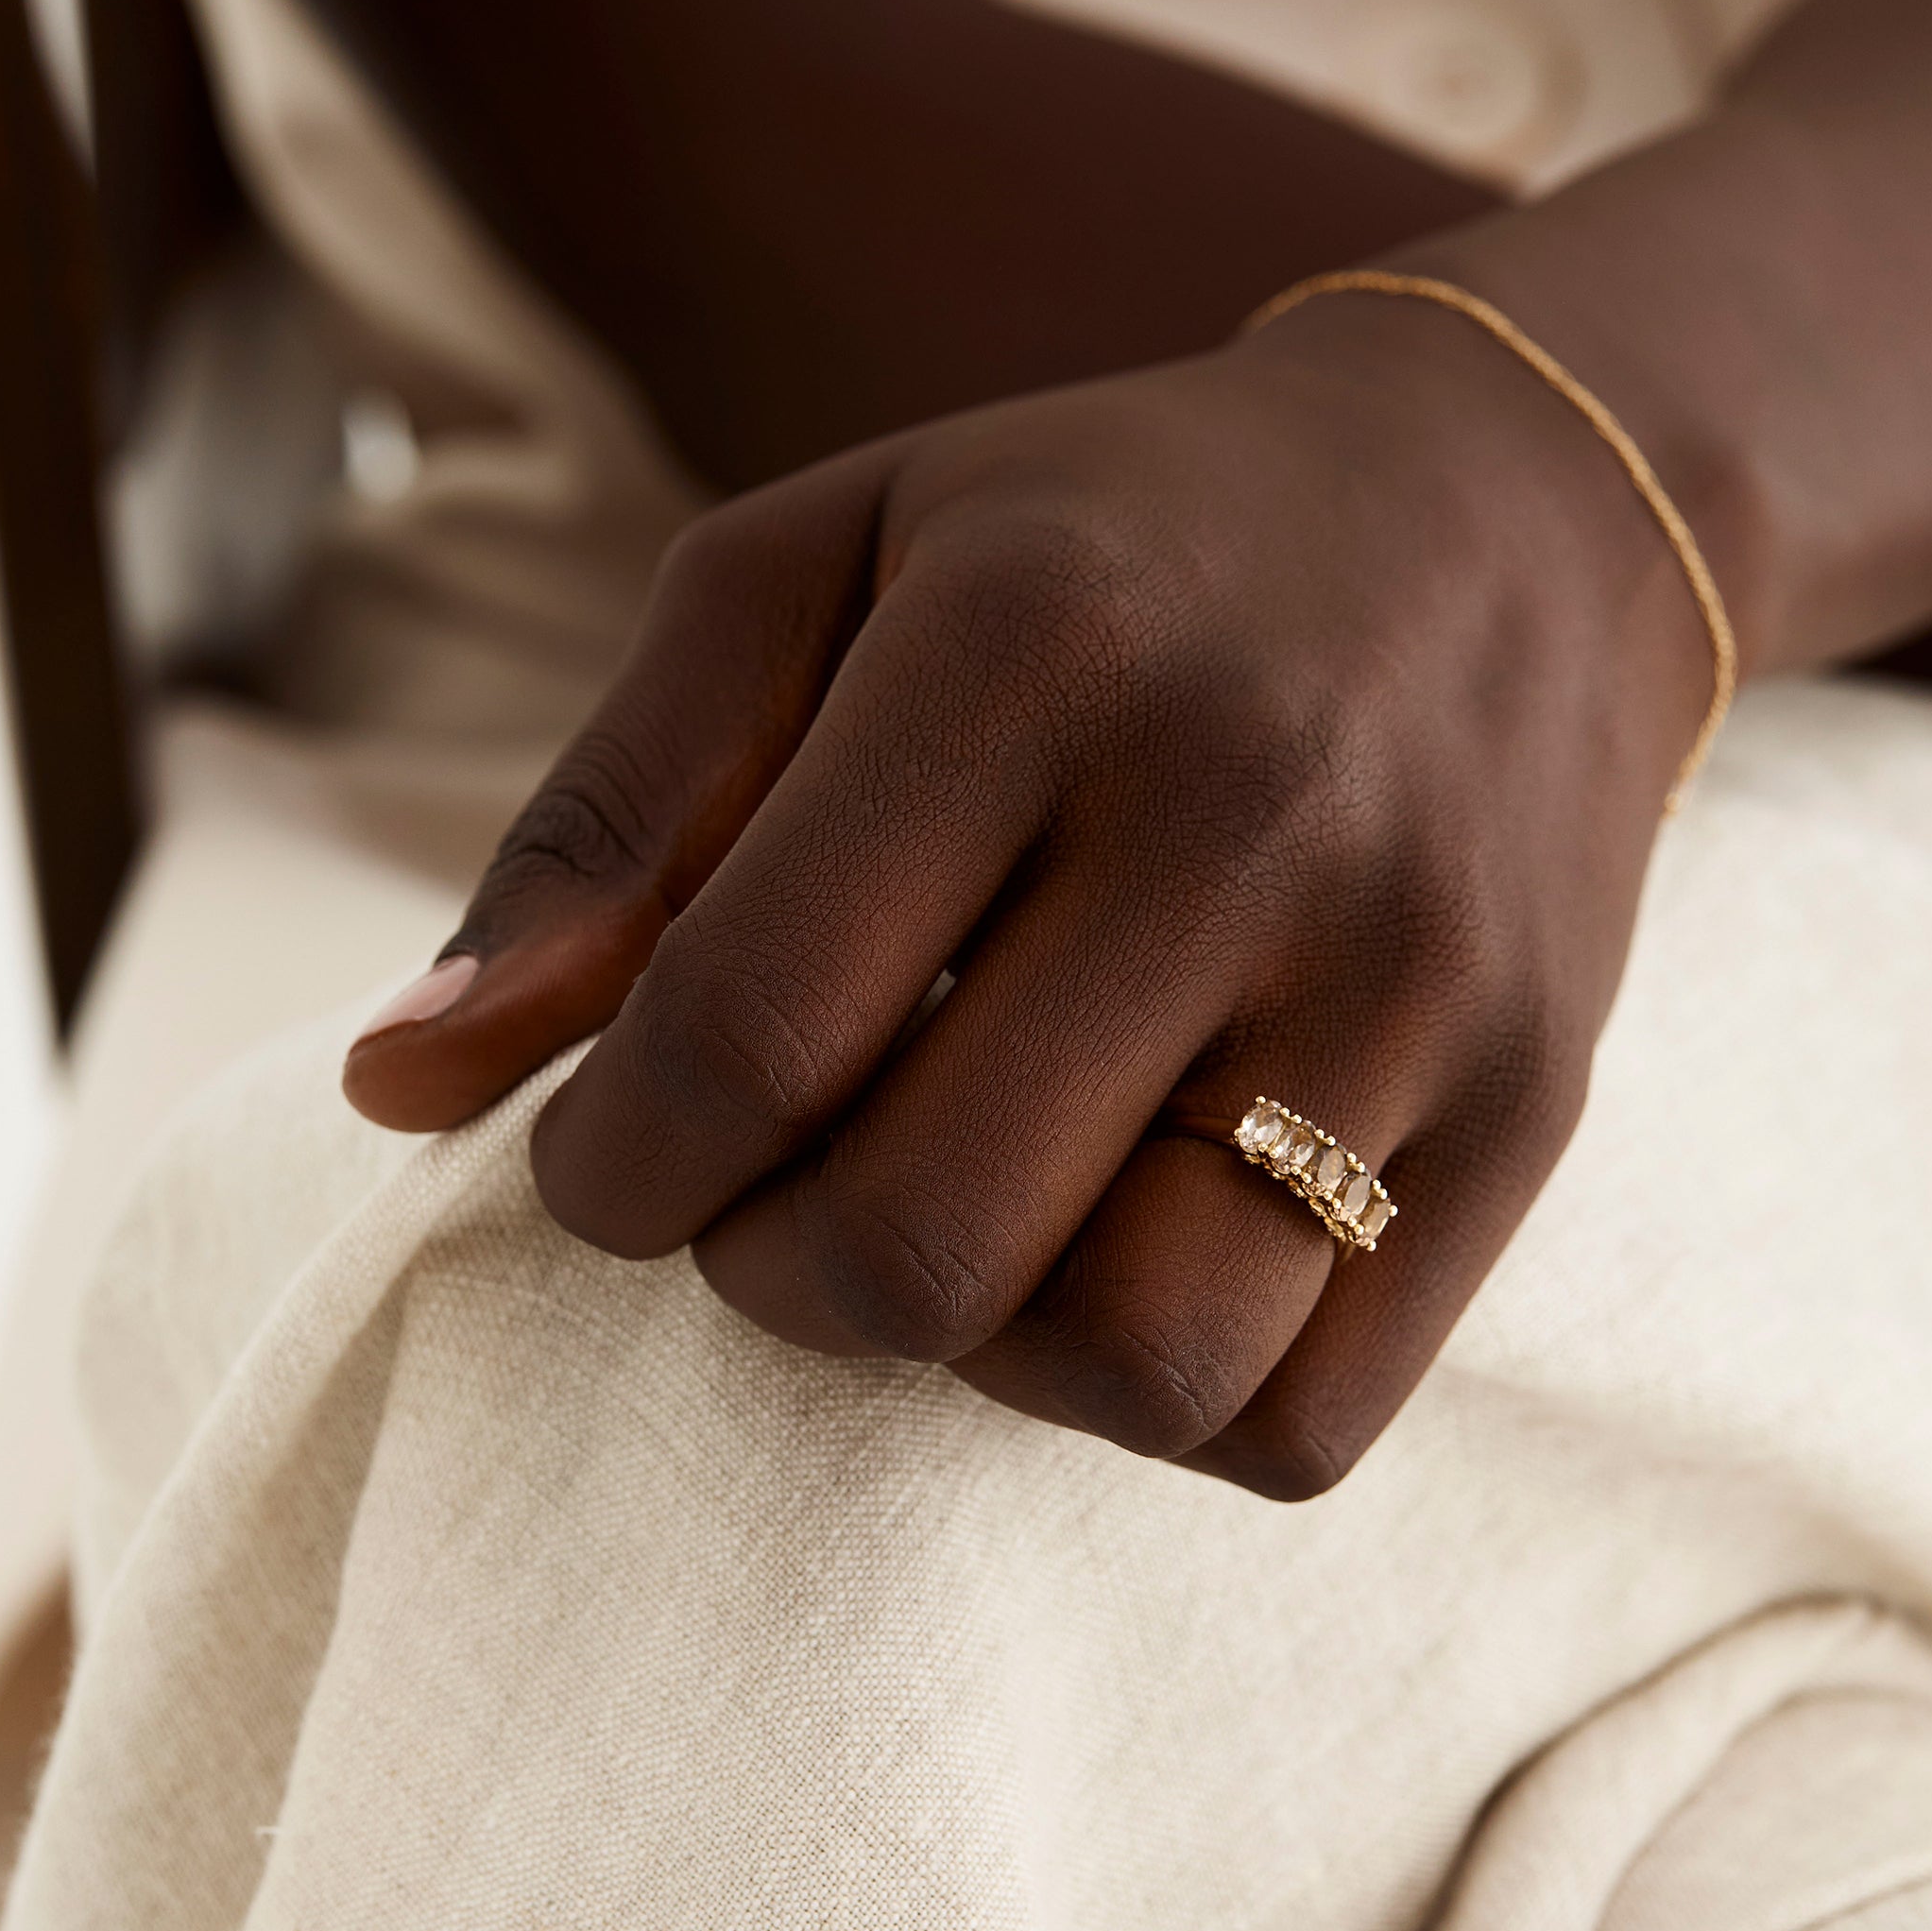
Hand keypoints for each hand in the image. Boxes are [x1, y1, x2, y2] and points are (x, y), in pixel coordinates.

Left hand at [344, 291, 1717, 1495]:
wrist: (1513, 513)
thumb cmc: (1102, 543)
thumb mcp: (816, 568)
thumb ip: (603, 817)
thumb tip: (396, 1092)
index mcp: (1034, 652)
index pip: (744, 1032)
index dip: (610, 1161)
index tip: (606, 1152)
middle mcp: (1247, 820)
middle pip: (918, 1240)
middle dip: (765, 1269)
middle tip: (762, 1188)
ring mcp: (1420, 984)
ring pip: (1130, 1364)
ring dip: (969, 1351)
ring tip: (950, 1212)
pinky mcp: (1535, 1112)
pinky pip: (1303, 1417)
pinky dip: (1159, 1399)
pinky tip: (1113, 1244)